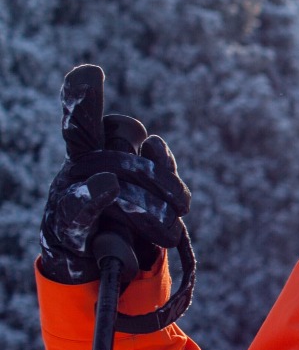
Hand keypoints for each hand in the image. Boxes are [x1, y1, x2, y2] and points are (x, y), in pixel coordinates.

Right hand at [37, 66, 190, 284]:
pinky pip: (79, 209)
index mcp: (96, 154)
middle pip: (119, 153)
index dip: (83, 98)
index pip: (90, 121)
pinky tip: (105, 186)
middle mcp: (76, 170)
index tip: (89, 73)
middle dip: (159, 179)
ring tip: (168, 233)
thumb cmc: (132, 225)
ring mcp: (66, 197)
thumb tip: (154, 143)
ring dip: (149, 209)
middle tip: (184, 206)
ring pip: (112, 179)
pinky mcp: (63, 230)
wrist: (107, 276)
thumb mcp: (150, 192)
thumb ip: (154, 164)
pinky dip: (94, 197)